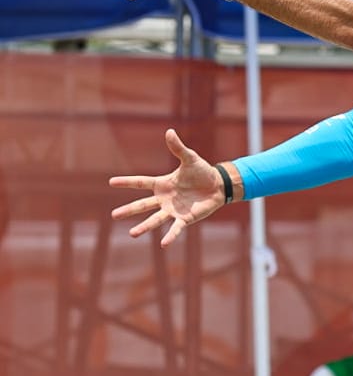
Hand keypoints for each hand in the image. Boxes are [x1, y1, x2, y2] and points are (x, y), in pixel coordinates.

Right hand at [110, 129, 227, 246]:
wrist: (218, 185)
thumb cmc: (202, 171)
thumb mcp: (190, 158)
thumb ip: (178, 148)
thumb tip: (169, 131)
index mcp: (163, 184)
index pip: (141, 182)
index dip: (127, 182)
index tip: (111, 182)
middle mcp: (164, 198)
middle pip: (143, 205)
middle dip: (129, 210)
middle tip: (114, 215)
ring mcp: (173, 209)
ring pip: (155, 219)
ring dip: (144, 227)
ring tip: (132, 234)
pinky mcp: (185, 218)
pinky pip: (176, 228)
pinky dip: (170, 236)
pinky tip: (163, 244)